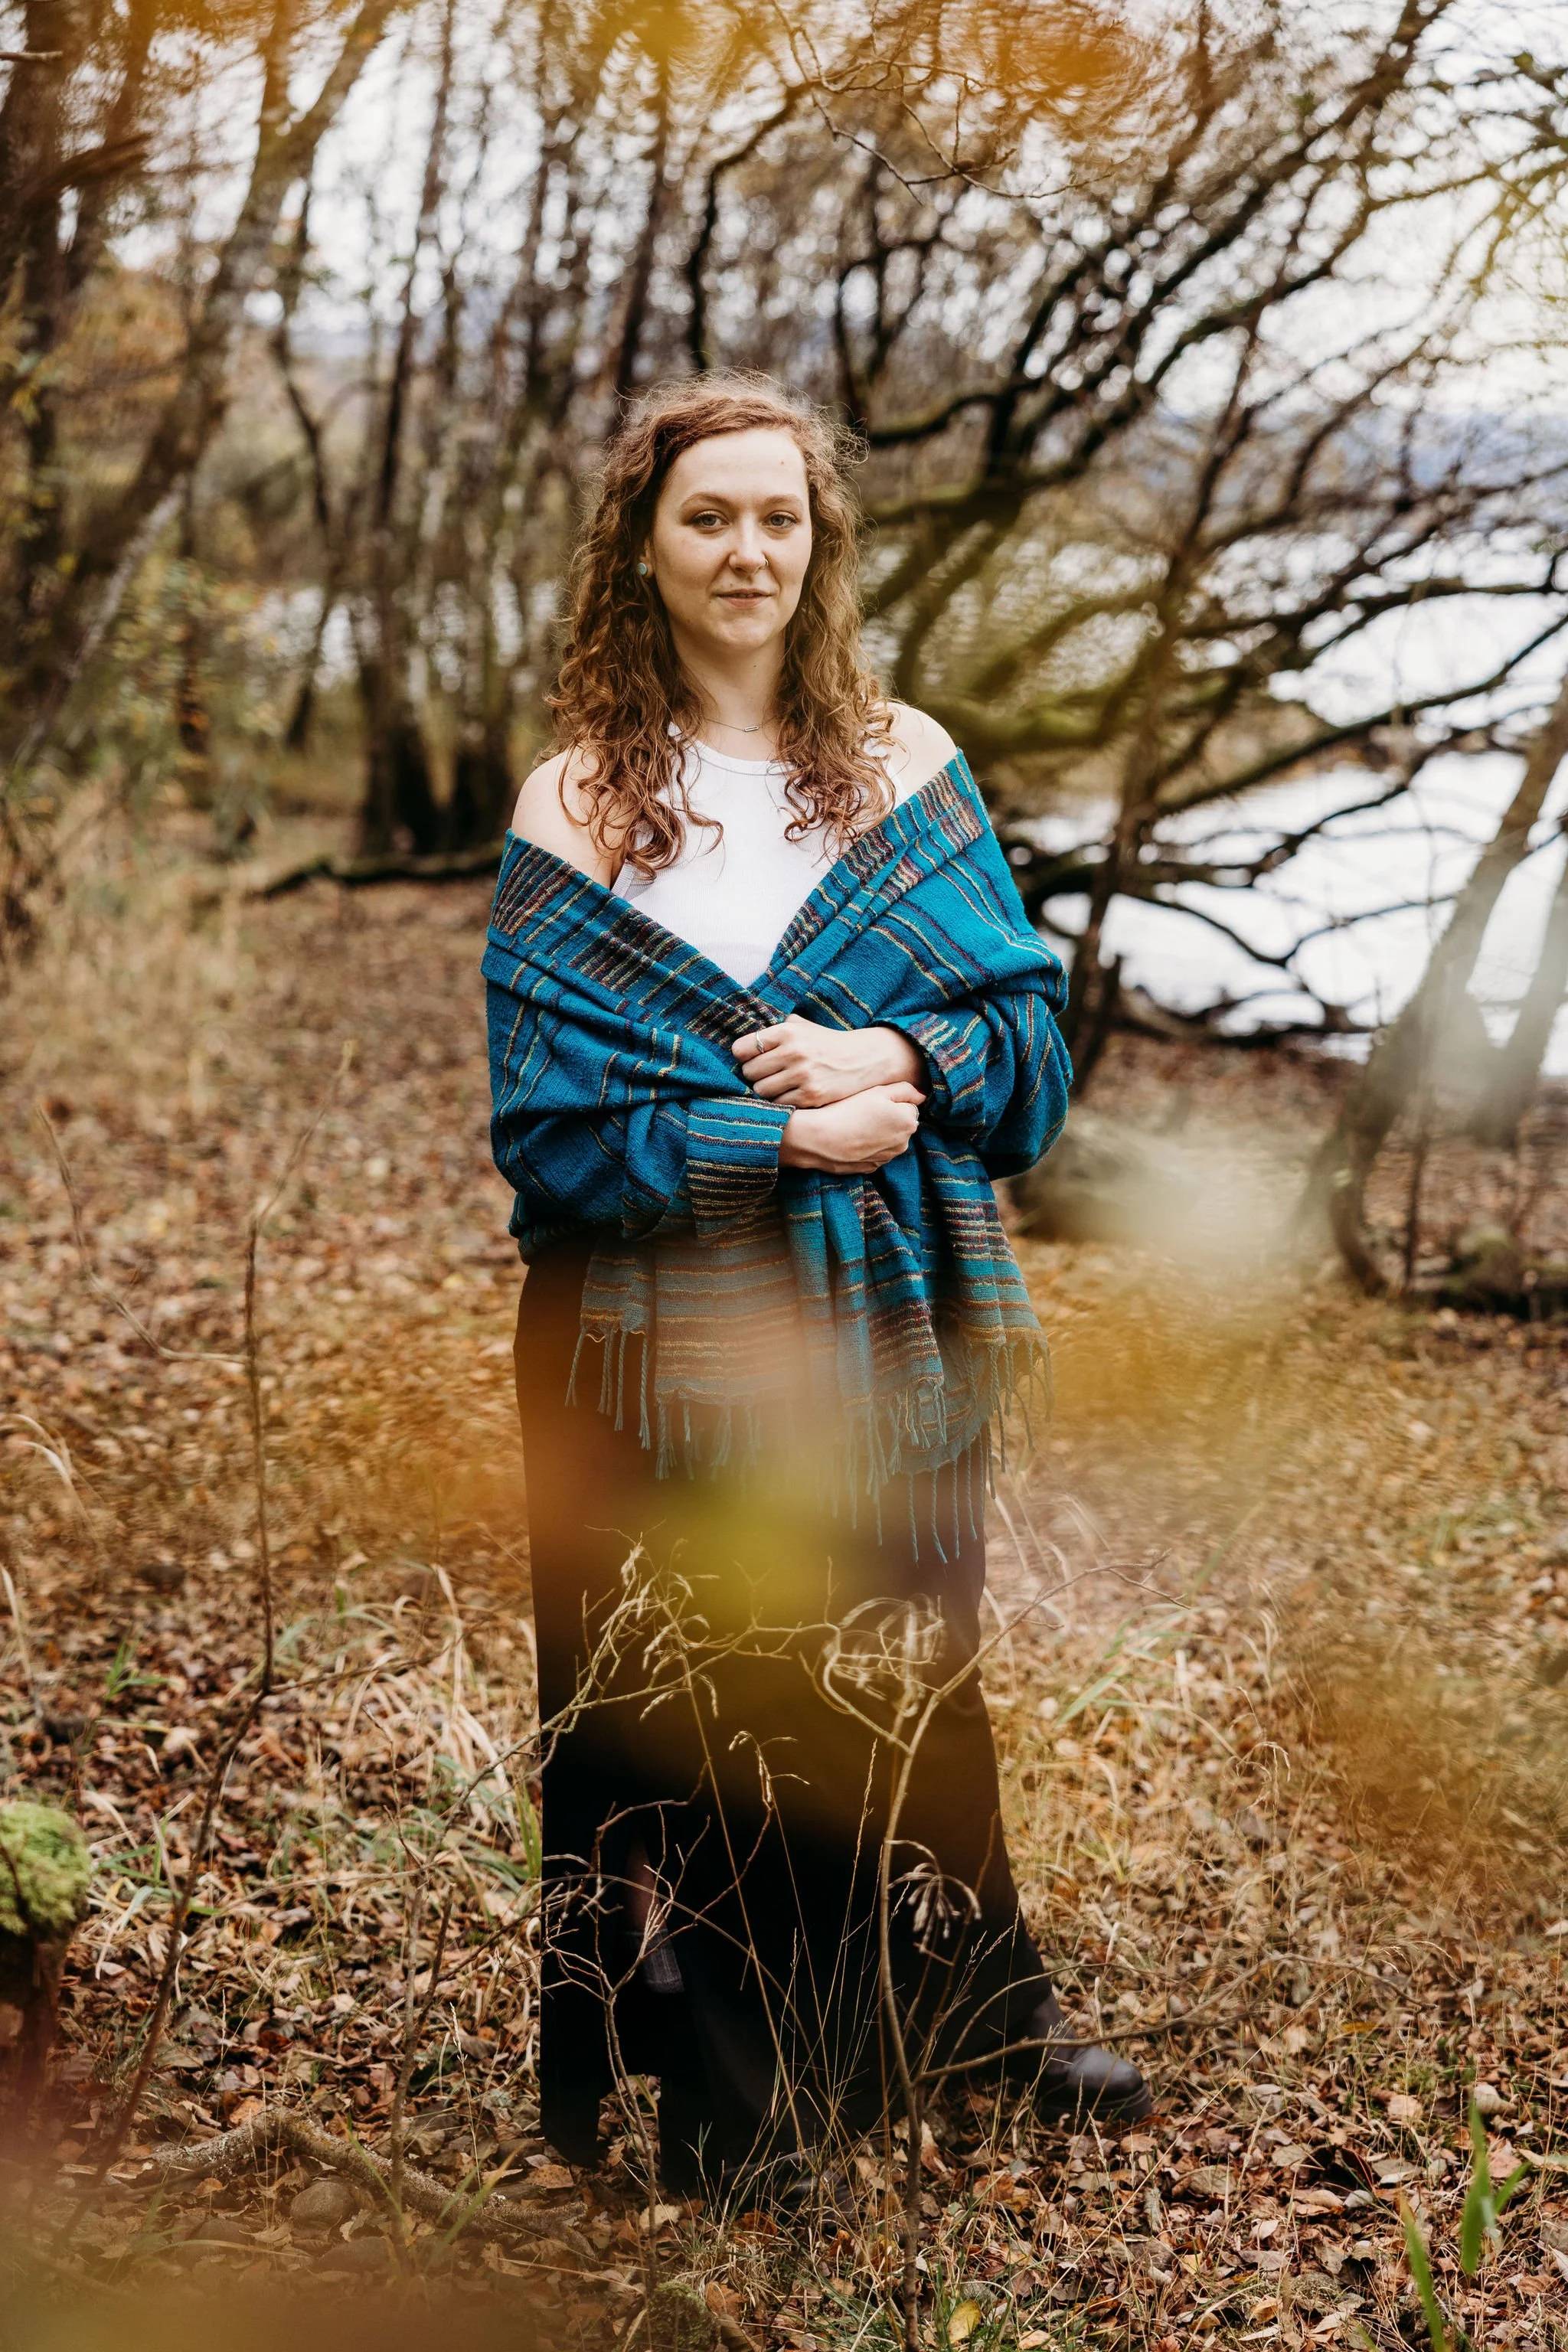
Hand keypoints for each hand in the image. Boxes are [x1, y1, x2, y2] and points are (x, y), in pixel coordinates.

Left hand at [733, 1014, 922, 1106]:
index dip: (744, 1056)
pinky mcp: (811, 1096)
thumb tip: (743, 1042)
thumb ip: (775, 1029)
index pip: (741, 1049)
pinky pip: (780, 1104)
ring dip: (766, 1091)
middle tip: (767, 1074)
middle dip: (754, 1075)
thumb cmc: (826, 1043)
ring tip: (779, 1085)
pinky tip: (792, 1094)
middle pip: (749, 1073)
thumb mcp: (802, 1026)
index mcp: (787, 1032)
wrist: (863, 1060)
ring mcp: (803, 1076)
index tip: (751, 1058)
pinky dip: (782, 1102)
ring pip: (761, 1091)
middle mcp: (793, 1052)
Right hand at [778, 1082, 924, 1173]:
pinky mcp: (872, 1168)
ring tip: (855, 1126)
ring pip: (888, 1140)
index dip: (892, 1102)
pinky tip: (851, 1139)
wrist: (820, 1140)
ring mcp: (887, 1158)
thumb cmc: (848, 1110)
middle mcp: (903, 1143)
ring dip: (878, 1133)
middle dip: (888, 1119)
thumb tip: (922, 1096)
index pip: (909, 1107)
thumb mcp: (878, 1091)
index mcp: (908, 1122)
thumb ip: (906, 1090)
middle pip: (900, 1125)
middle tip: (863, 1113)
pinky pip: (875, 1153)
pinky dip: (867, 1147)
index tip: (873, 1102)